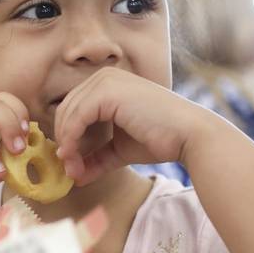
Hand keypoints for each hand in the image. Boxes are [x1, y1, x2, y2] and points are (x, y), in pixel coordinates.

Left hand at [53, 67, 226, 184]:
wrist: (189, 135)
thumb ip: (97, 158)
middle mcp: (104, 77)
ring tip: (74, 170)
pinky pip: (76, 117)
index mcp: (106, 84)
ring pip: (67, 114)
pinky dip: (71, 141)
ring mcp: (105, 81)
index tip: (72, 166)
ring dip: (67, 146)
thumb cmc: (160, 139)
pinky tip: (76, 161)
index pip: (73, 109)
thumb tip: (74, 176)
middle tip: (70, 171)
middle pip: (65, 111)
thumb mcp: (120, 149)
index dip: (67, 138)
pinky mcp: (107, 91)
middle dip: (64, 143)